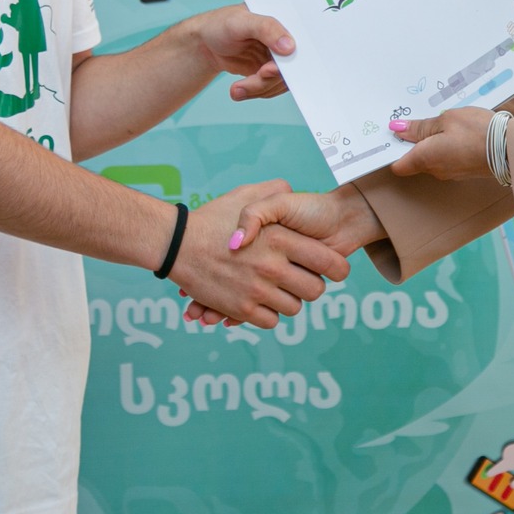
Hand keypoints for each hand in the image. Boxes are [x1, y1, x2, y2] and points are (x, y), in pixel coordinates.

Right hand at [167, 181, 349, 328]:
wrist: (176, 243)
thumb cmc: (211, 217)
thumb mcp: (246, 194)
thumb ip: (275, 191)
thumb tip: (295, 193)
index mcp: (280, 239)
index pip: (328, 263)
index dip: (337, 268)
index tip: (334, 269)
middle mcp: (272, 267)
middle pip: (315, 290)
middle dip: (312, 286)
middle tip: (302, 278)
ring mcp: (256, 291)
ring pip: (294, 308)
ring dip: (290, 300)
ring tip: (279, 287)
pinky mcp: (241, 309)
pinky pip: (271, 321)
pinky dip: (269, 314)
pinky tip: (262, 300)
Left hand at [186, 4, 293, 99]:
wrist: (205, 43)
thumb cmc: (221, 24)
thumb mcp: (241, 21)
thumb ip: (266, 28)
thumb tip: (290, 46)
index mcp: (284, 20)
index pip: (300, 42)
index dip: (291, 60)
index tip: (270, 70)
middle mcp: (285, 40)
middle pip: (292, 67)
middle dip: (270, 79)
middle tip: (253, 80)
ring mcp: (278, 58)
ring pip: (281, 82)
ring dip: (260, 89)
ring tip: (238, 88)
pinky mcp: (269, 72)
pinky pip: (271, 88)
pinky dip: (256, 92)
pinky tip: (239, 90)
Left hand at [387, 107, 494, 180]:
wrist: (510, 148)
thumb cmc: (476, 131)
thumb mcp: (446, 119)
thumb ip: (421, 126)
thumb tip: (398, 130)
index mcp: (425, 158)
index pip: (398, 164)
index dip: (394, 150)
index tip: (396, 133)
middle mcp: (435, 171)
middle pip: (415, 159)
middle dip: (415, 142)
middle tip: (422, 120)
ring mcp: (451, 173)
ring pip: (432, 158)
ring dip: (433, 142)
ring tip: (444, 122)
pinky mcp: (464, 171)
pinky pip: (447, 159)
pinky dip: (447, 147)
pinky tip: (458, 132)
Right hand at [492, 435, 513, 486]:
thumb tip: (511, 485)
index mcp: (513, 462)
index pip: (500, 467)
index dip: (493, 471)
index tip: (487, 474)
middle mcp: (510, 454)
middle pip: (503, 464)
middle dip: (506, 469)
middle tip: (513, 474)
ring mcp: (511, 448)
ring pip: (505, 459)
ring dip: (510, 463)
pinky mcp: (512, 445)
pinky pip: (508, 454)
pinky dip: (511, 458)